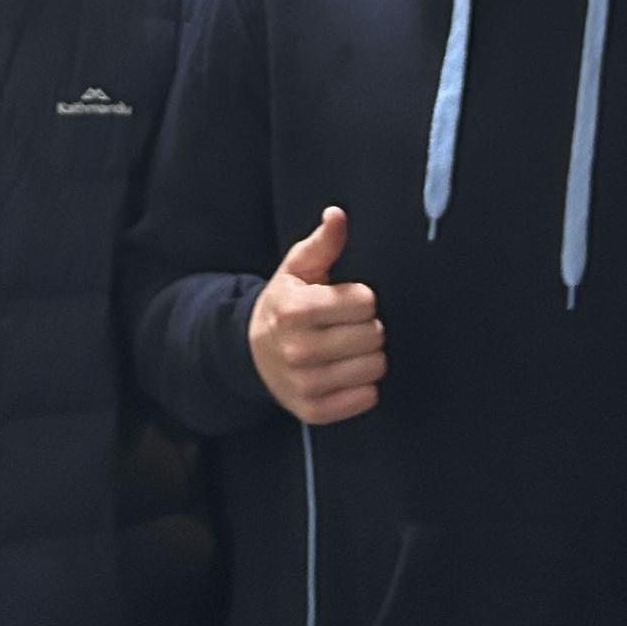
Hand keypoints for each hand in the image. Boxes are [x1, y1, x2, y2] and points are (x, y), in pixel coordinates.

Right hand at [246, 207, 385, 424]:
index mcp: (296, 311)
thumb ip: (323, 242)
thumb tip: (337, 215)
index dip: (360, 298)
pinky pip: (366, 398)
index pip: (366, 302)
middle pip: (374, 335)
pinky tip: (344, 372)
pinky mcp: (314, 410)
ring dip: (367, 356)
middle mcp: (298, 350)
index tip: (343, 301)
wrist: (251, 352)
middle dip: (366, 326)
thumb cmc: (285, 305)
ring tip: (345, 348)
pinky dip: (362, 385)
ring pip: (375, 367)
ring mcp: (306, 384)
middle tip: (344, 325)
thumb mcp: (298, 268)